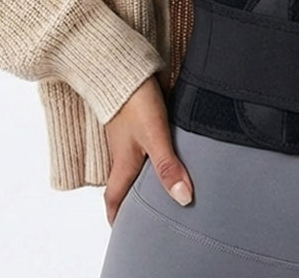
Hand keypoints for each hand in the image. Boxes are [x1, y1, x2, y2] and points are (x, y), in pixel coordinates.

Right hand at [102, 73, 193, 226]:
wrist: (127, 64)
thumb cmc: (134, 101)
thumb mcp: (154, 137)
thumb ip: (167, 167)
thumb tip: (183, 198)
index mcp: (123, 163)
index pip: (115, 199)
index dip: (118, 218)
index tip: (124, 234)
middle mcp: (126, 153)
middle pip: (128, 184)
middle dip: (137, 202)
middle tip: (153, 216)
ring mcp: (133, 136)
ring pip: (141, 164)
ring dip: (151, 177)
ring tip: (171, 188)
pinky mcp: (143, 120)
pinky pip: (152, 145)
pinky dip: (161, 154)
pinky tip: (177, 153)